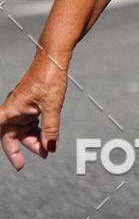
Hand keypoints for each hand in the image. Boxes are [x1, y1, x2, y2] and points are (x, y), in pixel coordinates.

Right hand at [0, 56, 67, 170]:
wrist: (54, 58)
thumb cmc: (49, 77)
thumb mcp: (51, 106)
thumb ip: (50, 129)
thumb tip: (49, 148)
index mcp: (12, 109)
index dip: (5, 147)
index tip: (13, 161)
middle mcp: (13, 109)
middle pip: (12, 135)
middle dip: (23, 147)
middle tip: (41, 156)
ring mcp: (22, 106)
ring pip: (22, 130)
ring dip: (33, 139)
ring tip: (47, 148)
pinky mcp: (31, 103)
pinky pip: (30, 122)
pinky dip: (38, 130)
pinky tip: (47, 135)